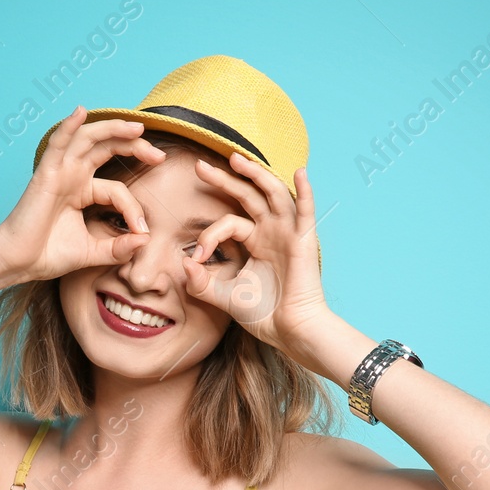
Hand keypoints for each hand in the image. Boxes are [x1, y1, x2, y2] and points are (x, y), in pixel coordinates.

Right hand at [0, 106, 165, 285]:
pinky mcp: (46, 174)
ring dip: (113, 129)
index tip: (143, 230)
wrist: (18, 263)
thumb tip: (144, 241)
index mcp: (82, 191)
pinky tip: (81, 111)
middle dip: (135, 147)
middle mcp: (72, 176)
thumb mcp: (93, 252)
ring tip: (138, 128)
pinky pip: (58, 144)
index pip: (117, 189)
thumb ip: (118, 248)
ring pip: (89, 139)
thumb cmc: (48, 256)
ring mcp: (60, 172)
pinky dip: (69, 125)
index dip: (134, 208)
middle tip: (158, 155)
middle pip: (107, 149)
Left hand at [181, 154, 330, 354]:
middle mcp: (272, 232)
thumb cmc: (264, 315)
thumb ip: (201, 282)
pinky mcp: (304, 240)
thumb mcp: (224, 296)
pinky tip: (299, 173)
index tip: (197, 256)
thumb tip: (184, 263)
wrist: (290, 331)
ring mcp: (288, 233)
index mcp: (256, 242)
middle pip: (247, 196)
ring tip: (236, 158)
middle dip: (224, 180)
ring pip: (272, 194)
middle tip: (200, 166)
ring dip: (256, 174)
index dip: (209, 235)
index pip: (229, 222)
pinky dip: (305, 191)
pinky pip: (306, 211)